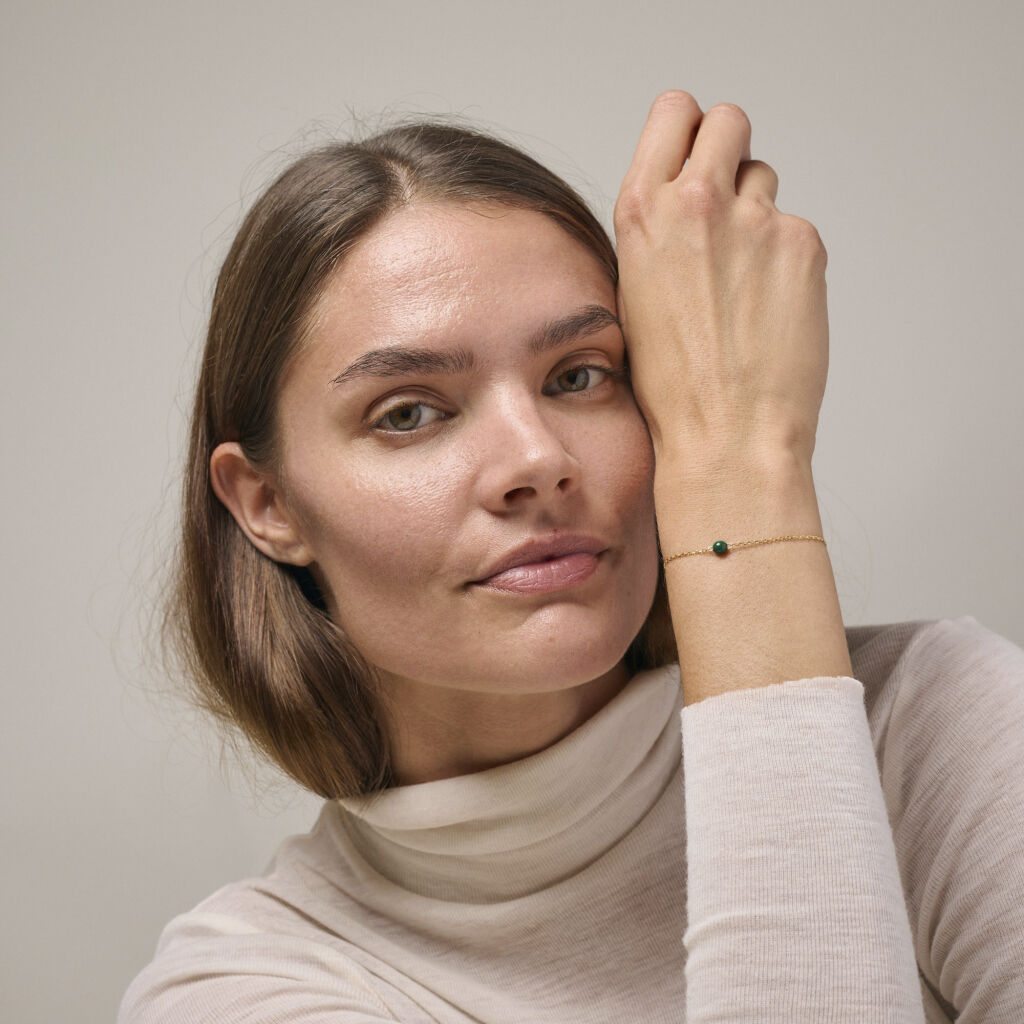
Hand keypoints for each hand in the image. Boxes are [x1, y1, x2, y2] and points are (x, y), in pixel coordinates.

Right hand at [614, 91, 828, 474]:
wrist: (724, 434)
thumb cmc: (672, 384)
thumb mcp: (632, 295)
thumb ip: (657, 235)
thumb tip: (686, 204)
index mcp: (642, 213)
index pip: (675, 111)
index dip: (689, 130)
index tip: (696, 153)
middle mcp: (696, 203)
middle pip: (729, 121)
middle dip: (729, 151)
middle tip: (728, 204)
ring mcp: (755, 220)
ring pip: (764, 179)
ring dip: (756, 214)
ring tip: (743, 280)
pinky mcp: (803, 244)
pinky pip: (795, 229)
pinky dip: (786, 259)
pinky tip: (770, 308)